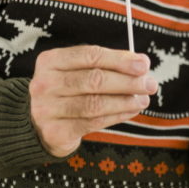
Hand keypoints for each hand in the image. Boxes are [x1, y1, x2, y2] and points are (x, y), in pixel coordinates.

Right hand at [29, 45, 156, 156]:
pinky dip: (117, 116)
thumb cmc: (68, 91)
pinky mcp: (55, 132)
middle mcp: (44, 83)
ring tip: (143, 99)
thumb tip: (142, 63)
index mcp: (51, 61)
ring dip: (125, 101)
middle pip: (94, 80)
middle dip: (127, 82)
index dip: (120, 60)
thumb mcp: (80, 71)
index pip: (91, 55)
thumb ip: (108, 64)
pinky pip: (93, 123)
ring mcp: (46, 109)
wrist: (38, 124)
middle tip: (150, 84)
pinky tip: (131, 111)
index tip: (144, 64)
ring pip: (95, 104)